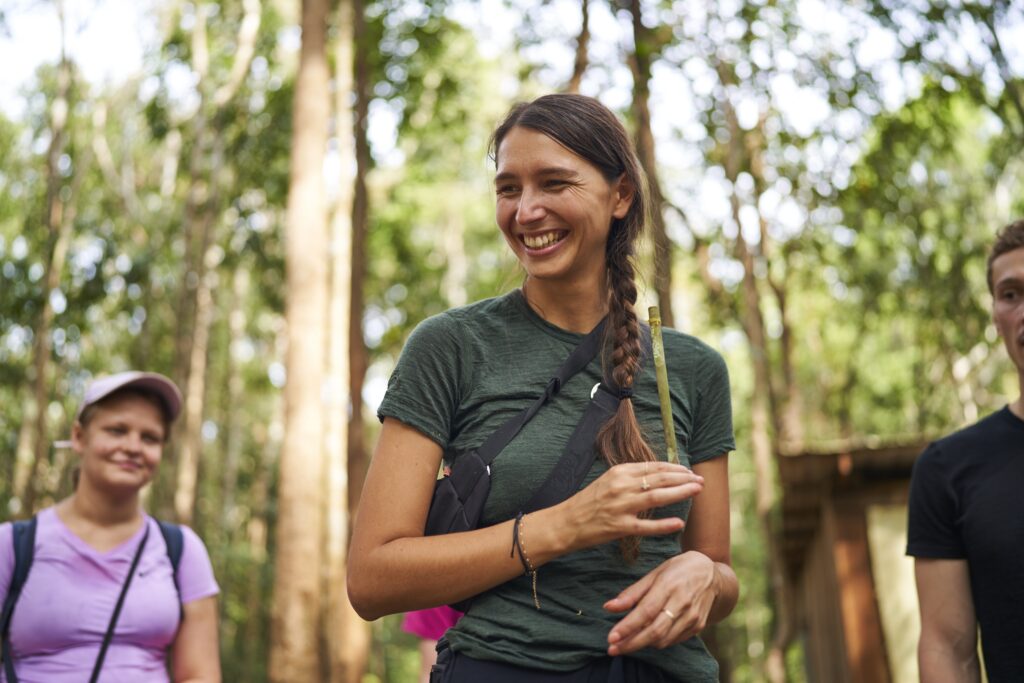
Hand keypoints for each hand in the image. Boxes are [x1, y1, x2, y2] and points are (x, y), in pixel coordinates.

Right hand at [561, 461, 703, 551]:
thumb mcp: (608, 481)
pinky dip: (664, 524)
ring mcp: (621, 507)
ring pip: (657, 497)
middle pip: (660, 479)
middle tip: (700, 480)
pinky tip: (679, 523)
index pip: (654, 467)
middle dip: (684, 478)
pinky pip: (647, 527)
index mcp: (619, 472)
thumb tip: (658, 475)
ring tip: (697, 491)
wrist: (566, 522)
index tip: (689, 471)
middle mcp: (621, 486)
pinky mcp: (620, 527)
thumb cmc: (588, 502)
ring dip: (680, 493)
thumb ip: (631, 477)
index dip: (675, 468)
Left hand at [603, 551, 718, 655]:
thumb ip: (632, 593)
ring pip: (664, 639)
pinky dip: (658, 642)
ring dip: (642, 644)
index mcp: (669, 585)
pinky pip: (673, 640)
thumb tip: (609, 607)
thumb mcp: (655, 574)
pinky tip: (647, 638)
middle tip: (613, 650)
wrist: (712, 574)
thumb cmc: (678, 570)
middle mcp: (682, 602)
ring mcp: (692, 616)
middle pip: (655, 630)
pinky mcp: (698, 626)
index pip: (645, 611)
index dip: (628, 627)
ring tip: (626, 644)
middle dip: (631, 643)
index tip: (611, 637)